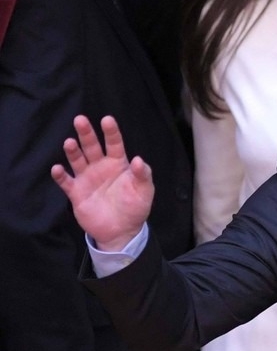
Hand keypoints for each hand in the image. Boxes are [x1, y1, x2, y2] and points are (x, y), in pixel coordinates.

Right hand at [51, 115, 152, 250]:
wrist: (121, 231)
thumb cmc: (135, 207)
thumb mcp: (144, 191)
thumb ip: (143, 175)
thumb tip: (139, 159)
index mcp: (119, 164)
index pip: (114, 144)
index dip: (111, 132)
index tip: (107, 119)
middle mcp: (101, 167)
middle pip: (92, 147)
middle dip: (86, 134)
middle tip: (80, 120)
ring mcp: (87, 178)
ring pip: (78, 160)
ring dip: (73, 151)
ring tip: (70, 143)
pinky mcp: (76, 193)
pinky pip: (66, 181)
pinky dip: (60, 175)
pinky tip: (57, 168)